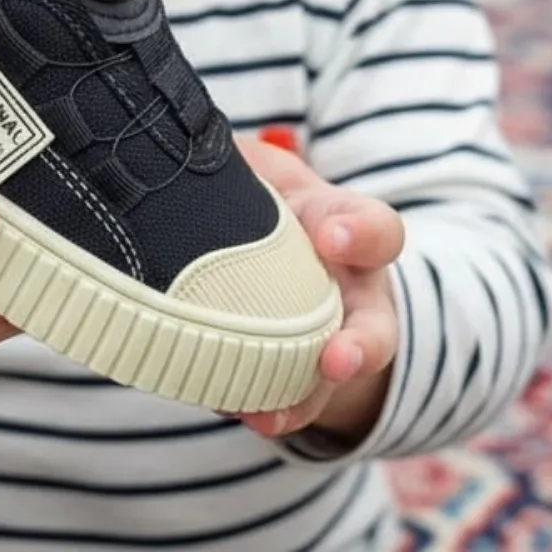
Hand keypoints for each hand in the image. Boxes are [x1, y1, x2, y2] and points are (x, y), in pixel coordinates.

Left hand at [233, 134, 403, 443]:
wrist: (263, 248)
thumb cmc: (261, 198)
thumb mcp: (257, 168)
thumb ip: (232, 158)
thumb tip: (176, 138)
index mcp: (342, 226)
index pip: (374, 228)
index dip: (359, 233)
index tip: (330, 237)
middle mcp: (349, 290)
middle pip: (375, 326)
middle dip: (360, 345)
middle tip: (336, 357)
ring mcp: (328, 339)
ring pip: (333, 381)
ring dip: (308, 397)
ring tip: (271, 412)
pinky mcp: (297, 375)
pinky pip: (292, 402)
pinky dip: (270, 410)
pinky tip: (242, 411)